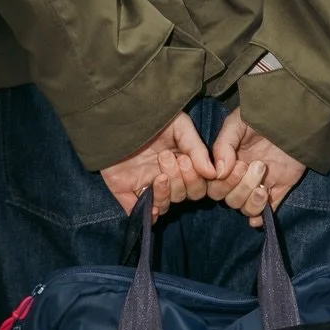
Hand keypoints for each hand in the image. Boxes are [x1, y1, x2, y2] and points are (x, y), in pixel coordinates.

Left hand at [100, 112, 221, 218]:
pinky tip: (151, 204)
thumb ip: (196, 148)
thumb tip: (213, 173)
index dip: (195, 178)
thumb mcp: (179, 126)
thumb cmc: (151, 117)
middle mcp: (167, 176)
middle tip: (166, 158)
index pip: (198, 184)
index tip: (185, 160)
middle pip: (183, 195)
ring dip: (165, 192)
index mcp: (182, 162)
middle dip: (179, 180)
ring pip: (164, 204)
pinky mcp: (125, 191)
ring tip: (158, 175)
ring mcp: (146, 184)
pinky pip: (138, 211)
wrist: (116, 116)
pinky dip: (147, 213)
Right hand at [211, 111, 306, 223]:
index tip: (238, 165)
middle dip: (241, 187)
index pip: (215, 186)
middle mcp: (240, 177)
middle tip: (258, 165)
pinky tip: (264, 210)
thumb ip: (223, 145)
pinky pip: (267, 211)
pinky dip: (263, 216)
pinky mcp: (280, 189)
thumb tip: (218, 172)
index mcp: (228, 163)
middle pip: (229, 199)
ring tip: (264, 186)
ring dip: (252, 201)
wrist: (294, 117)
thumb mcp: (237, 123)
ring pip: (245, 207)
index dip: (223, 183)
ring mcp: (260, 184)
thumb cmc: (262, 116)